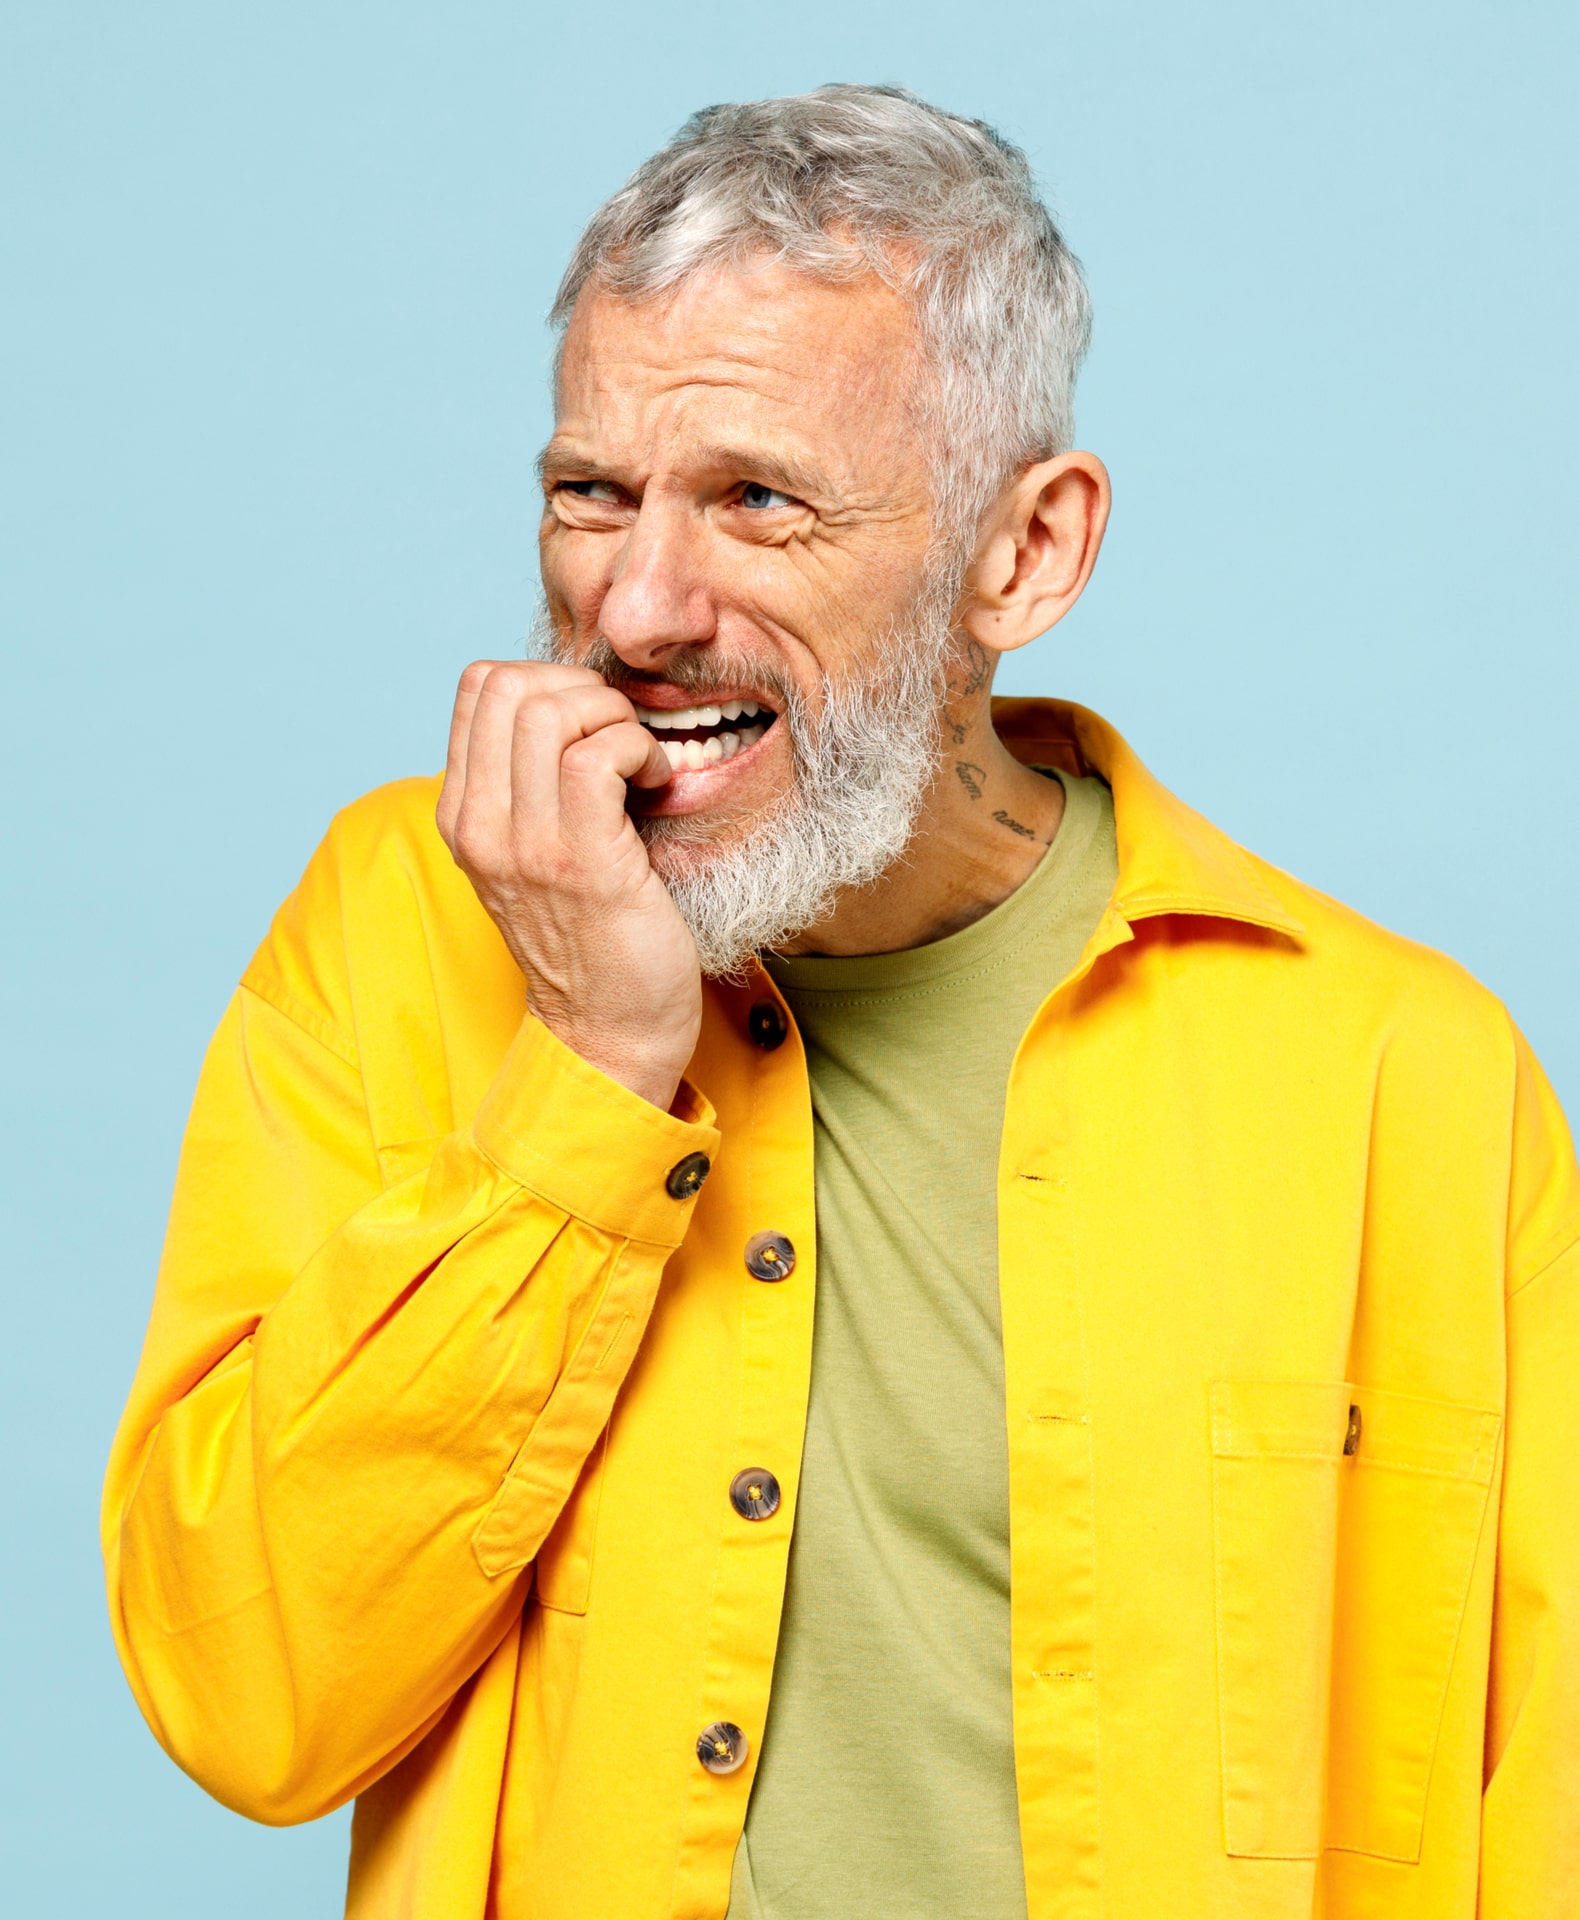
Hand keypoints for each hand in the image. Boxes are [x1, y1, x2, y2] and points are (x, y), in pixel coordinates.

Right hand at [436, 660, 701, 1109]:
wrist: (608, 1031)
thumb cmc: (591, 937)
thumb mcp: (535, 851)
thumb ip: (530, 783)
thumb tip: (573, 702)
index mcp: (464, 814)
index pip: (479, 685)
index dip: (548, 677)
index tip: (592, 722)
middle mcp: (480, 824)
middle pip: (510, 683)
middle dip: (583, 688)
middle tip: (620, 734)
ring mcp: (524, 843)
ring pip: (551, 710)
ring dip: (614, 718)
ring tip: (639, 763)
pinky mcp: (581, 859)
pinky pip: (598, 754)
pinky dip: (637, 749)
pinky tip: (655, 784)